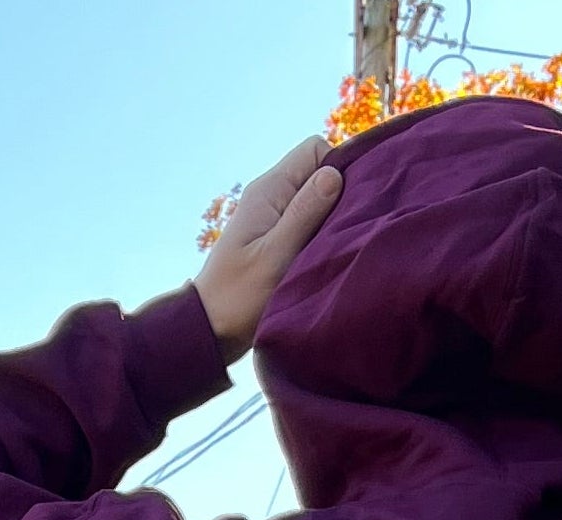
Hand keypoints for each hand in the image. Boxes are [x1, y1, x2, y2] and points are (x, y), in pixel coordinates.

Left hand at [192, 135, 343, 363]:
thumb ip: (304, 213)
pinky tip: (327, 256)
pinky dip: (323, 234)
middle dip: (340, 194)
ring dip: (333, 219)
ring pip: (317, 200)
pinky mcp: (278, 239)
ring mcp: (274, 217)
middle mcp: (272, 195)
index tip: (349, 204)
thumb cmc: (240, 295)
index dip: (338, 168)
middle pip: (319, 173)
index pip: (315, 150)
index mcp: (269, 189)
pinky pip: (310, 223)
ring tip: (338, 246)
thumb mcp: (276, 255)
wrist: (212, 327)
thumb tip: (334, 175)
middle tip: (348, 230)